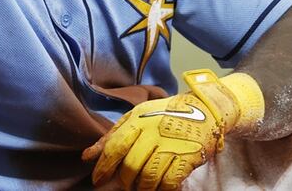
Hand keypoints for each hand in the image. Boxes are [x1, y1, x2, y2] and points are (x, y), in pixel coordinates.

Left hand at [83, 70, 263, 190]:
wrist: (204, 109)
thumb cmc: (165, 114)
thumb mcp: (135, 117)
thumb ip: (111, 136)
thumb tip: (86, 156)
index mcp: (138, 120)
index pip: (115, 147)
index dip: (103, 167)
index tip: (97, 180)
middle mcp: (154, 132)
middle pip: (131, 166)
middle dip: (125, 181)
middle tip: (125, 185)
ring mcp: (172, 145)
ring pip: (149, 177)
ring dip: (142, 188)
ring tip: (140, 187)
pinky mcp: (188, 157)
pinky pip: (169, 182)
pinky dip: (161, 189)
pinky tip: (159, 187)